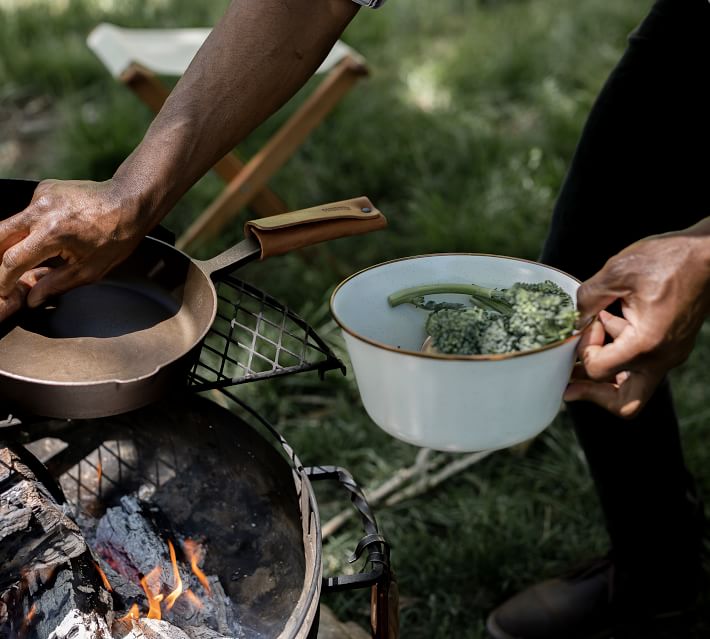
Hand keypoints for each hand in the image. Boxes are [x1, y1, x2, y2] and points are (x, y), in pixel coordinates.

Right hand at [0, 178, 147, 313]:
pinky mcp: (44, 188)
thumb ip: (57, 284)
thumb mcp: (90, 270)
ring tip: (27, 258)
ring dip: (11, 242)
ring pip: (9, 222)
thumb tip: (32, 298)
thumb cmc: (117, 237)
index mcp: (52, 233)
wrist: (130, 201)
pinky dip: (28, 226)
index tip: (2, 290)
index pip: (12, 260)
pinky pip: (26, 212)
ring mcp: (41, 196)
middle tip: (4, 274)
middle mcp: (41, 211)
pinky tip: (45, 235)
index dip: (3, 280)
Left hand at [564, 221, 709, 416]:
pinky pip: (643, 365)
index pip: (600, 370)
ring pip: (634, 387)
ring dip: (606, 373)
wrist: (709, 252)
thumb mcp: (617, 272)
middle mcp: (662, 358)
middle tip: (568, 384)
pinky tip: (610, 324)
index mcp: (646, 343)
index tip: (589, 324)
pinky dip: (622, 355)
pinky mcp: (671, 346)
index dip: (584, 350)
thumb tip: (572, 318)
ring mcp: (670, 355)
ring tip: (587, 345)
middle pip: (625, 403)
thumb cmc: (668, 259)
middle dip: (593, 394)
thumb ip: (588, 298)